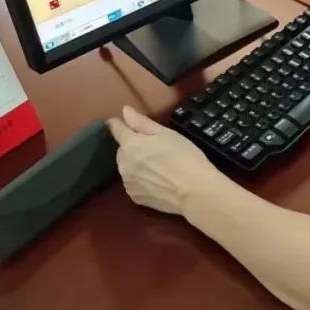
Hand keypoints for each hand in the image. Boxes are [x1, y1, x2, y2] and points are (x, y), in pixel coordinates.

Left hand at [106, 106, 220, 214]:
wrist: (193, 191)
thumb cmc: (184, 156)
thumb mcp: (166, 133)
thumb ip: (142, 122)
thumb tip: (124, 111)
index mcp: (130, 144)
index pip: (116, 129)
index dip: (117, 124)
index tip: (119, 122)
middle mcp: (123, 164)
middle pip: (123, 150)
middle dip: (133, 147)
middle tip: (155, 149)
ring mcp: (127, 183)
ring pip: (128, 168)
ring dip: (136, 164)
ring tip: (158, 167)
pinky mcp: (135, 198)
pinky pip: (134, 183)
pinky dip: (142, 180)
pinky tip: (158, 181)